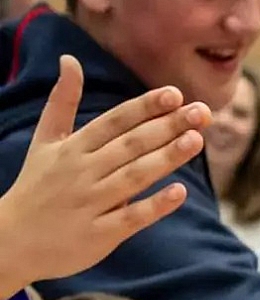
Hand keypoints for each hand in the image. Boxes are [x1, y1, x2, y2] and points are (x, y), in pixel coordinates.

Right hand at [0, 55, 209, 295]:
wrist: (13, 240)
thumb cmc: (36, 187)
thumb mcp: (44, 141)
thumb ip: (61, 102)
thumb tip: (70, 59)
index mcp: (73, 147)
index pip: (114, 121)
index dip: (144, 107)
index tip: (174, 94)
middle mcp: (83, 171)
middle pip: (131, 145)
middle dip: (167, 126)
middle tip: (201, 113)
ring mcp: (92, 203)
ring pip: (134, 176)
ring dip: (166, 158)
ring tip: (196, 140)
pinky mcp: (100, 234)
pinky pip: (131, 218)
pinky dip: (155, 205)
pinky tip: (180, 193)